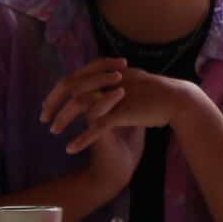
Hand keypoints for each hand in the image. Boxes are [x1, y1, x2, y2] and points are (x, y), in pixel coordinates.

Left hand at [41, 60, 197, 157]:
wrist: (179, 101)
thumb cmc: (158, 96)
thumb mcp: (132, 86)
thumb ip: (114, 86)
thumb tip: (100, 89)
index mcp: (111, 73)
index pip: (76, 77)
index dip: (59, 90)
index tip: (48, 104)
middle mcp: (110, 80)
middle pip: (73, 88)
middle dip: (54, 102)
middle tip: (43, 117)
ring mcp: (116, 96)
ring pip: (81, 105)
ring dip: (64, 119)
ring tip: (53, 131)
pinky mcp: (124, 112)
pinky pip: (98, 126)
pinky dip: (82, 138)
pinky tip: (71, 148)